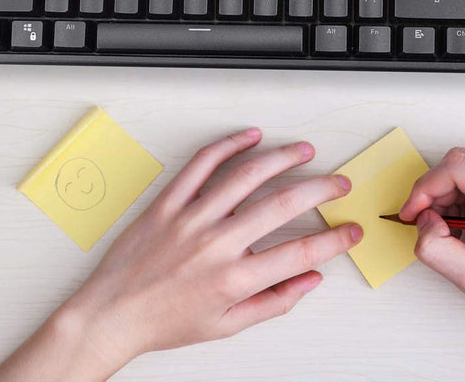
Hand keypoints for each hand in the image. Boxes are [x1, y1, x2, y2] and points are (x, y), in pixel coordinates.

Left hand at [0, 128, 360, 381]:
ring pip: (246, 176)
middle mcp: (216, 244)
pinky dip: (227, 146)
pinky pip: (201, 165)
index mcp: (234, 279)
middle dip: (320, 188)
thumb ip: (273, 302)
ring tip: (303, 151)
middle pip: (282, 205)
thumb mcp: (227, 326)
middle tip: (338, 182)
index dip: (335, 240)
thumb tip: (309, 281)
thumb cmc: (166, 321)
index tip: (351, 230)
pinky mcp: (169, 202)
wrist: (112, 314)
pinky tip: (248, 137)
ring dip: (281, 158)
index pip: (300, 253)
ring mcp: (192, 218)